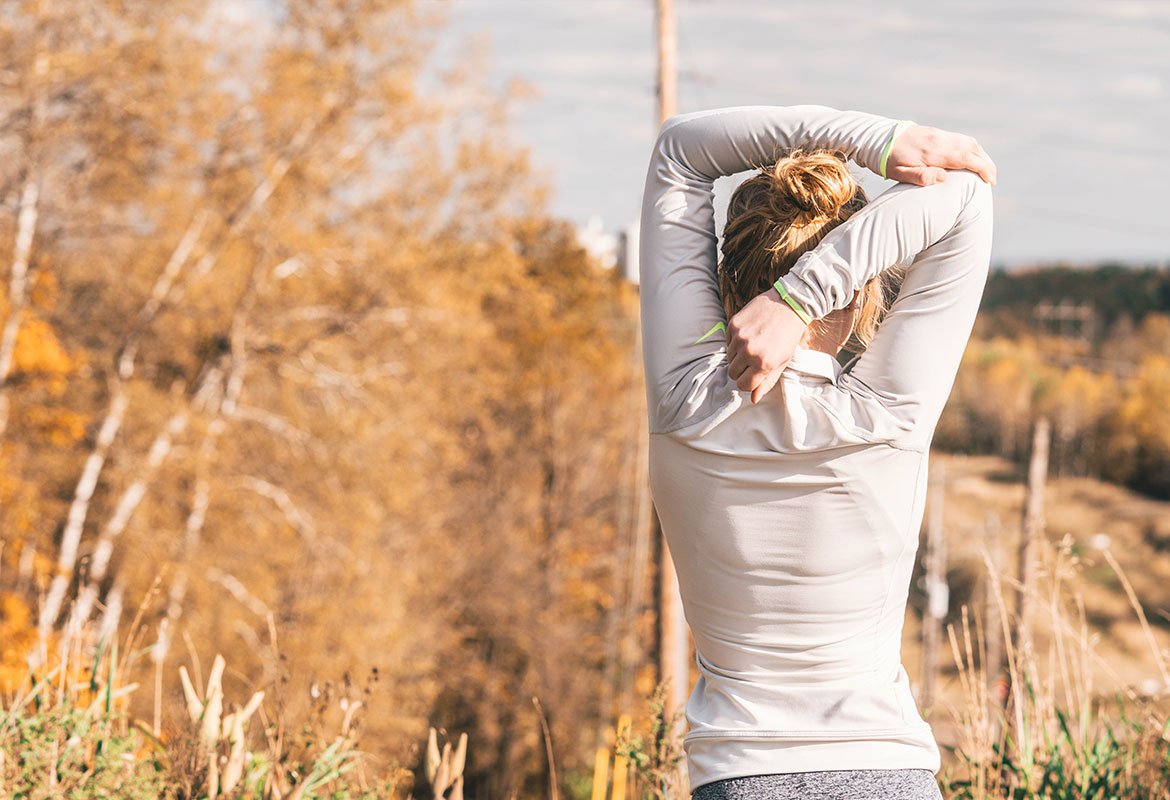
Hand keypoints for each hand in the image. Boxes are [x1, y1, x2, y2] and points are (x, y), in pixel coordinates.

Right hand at [725, 286, 808, 403]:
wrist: (789, 304)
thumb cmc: (788, 335)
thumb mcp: (782, 362)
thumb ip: (766, 381)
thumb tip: (753, 399)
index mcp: (763, 364)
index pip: (743, 385)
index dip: (748, 382)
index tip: (753, 375)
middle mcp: (749, 351)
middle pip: (733, 373)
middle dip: (741, 370)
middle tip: (753, 360)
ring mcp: (739, 337)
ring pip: (729, 358)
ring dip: (738, 355)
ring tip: (753, 345)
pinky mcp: (734, 324)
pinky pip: (728, 342)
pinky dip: (735, 341)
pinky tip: (750, 334)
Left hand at [885, 125, 996, 186]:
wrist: (882, 138)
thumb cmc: (890, 160)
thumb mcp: (900, 173)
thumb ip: (922, 177)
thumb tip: (944, 177)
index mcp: (934, 152)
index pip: (966, 158)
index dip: (982, 169)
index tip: (990, 181)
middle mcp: (941, 140)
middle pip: (973, 149)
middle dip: (987, 164)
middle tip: (992, 180)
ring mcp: (941, 135)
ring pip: (969, 142)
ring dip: (981, 156)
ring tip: (986, 170)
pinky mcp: (939, 133)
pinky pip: (962, 139)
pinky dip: (972, 149)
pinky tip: (973, 158)